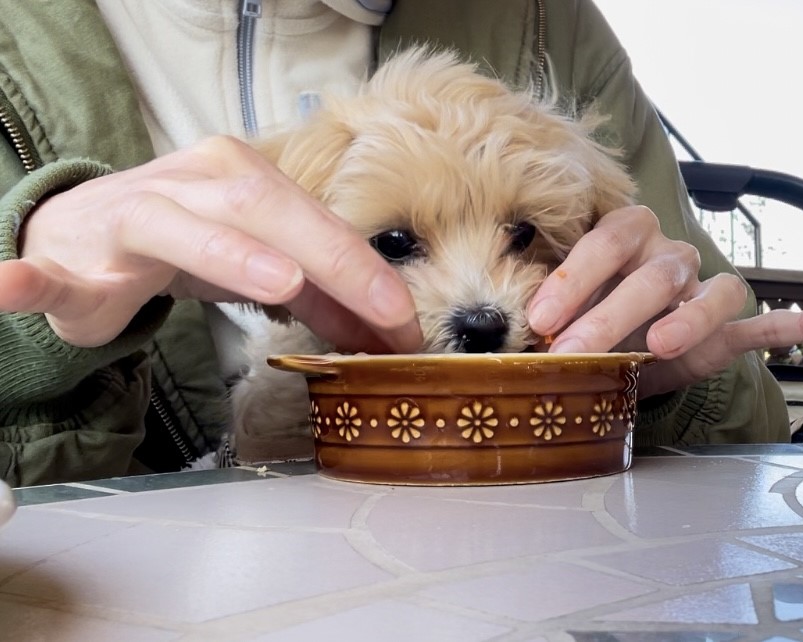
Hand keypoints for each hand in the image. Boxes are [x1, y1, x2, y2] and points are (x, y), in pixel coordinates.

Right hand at [0, 136, 421, 352]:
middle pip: (264, 209)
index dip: (366, 270)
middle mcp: (193, 181)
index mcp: (244, 180)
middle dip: (331, 259)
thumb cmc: (191, 248)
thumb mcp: (265, 271)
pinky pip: (45, 267)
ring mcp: (130, 212)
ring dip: (230, 253)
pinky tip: (12, 285)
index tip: (408, 319)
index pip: (316, 220)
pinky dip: (28, 278)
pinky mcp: (74, 253)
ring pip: (176, 223)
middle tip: (380, 308)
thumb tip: (395, 336)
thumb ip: (326, 300)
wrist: (87, 238)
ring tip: (282, 282)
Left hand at [527, 206, 802, 397]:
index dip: (577, 274)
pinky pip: (772, 324)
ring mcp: (703, 294)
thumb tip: (491, 331)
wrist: (613, 352)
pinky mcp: (729, 332)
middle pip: (657, 269)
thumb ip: (538, 317)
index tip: (542, 318)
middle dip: (613, 310)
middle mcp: (669, 258)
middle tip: (575, 351)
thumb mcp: (553, 317)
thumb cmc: (581, 326)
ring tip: (662, 343)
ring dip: (689, 318)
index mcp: (626, 240)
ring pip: (714, 291)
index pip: (610, 238)